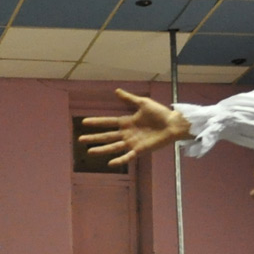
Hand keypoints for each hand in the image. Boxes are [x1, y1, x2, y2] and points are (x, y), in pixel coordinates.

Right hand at [78, 90, 192, 166]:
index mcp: (127, 122)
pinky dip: (120, 160)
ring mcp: (133, 143)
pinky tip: (110, 163)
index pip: (108, 122)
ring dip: (102, 149)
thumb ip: (129, 98)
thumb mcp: (143, 103)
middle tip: (80, 140)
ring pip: (113, 147)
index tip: (84, 122)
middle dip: (94, 138)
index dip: (96, 122)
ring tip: (89, 151)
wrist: (173, 124)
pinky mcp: (140, 150)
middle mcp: (127, 134)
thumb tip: (116, 91)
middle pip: (107, 136)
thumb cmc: (160, 113)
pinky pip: (128, 156)